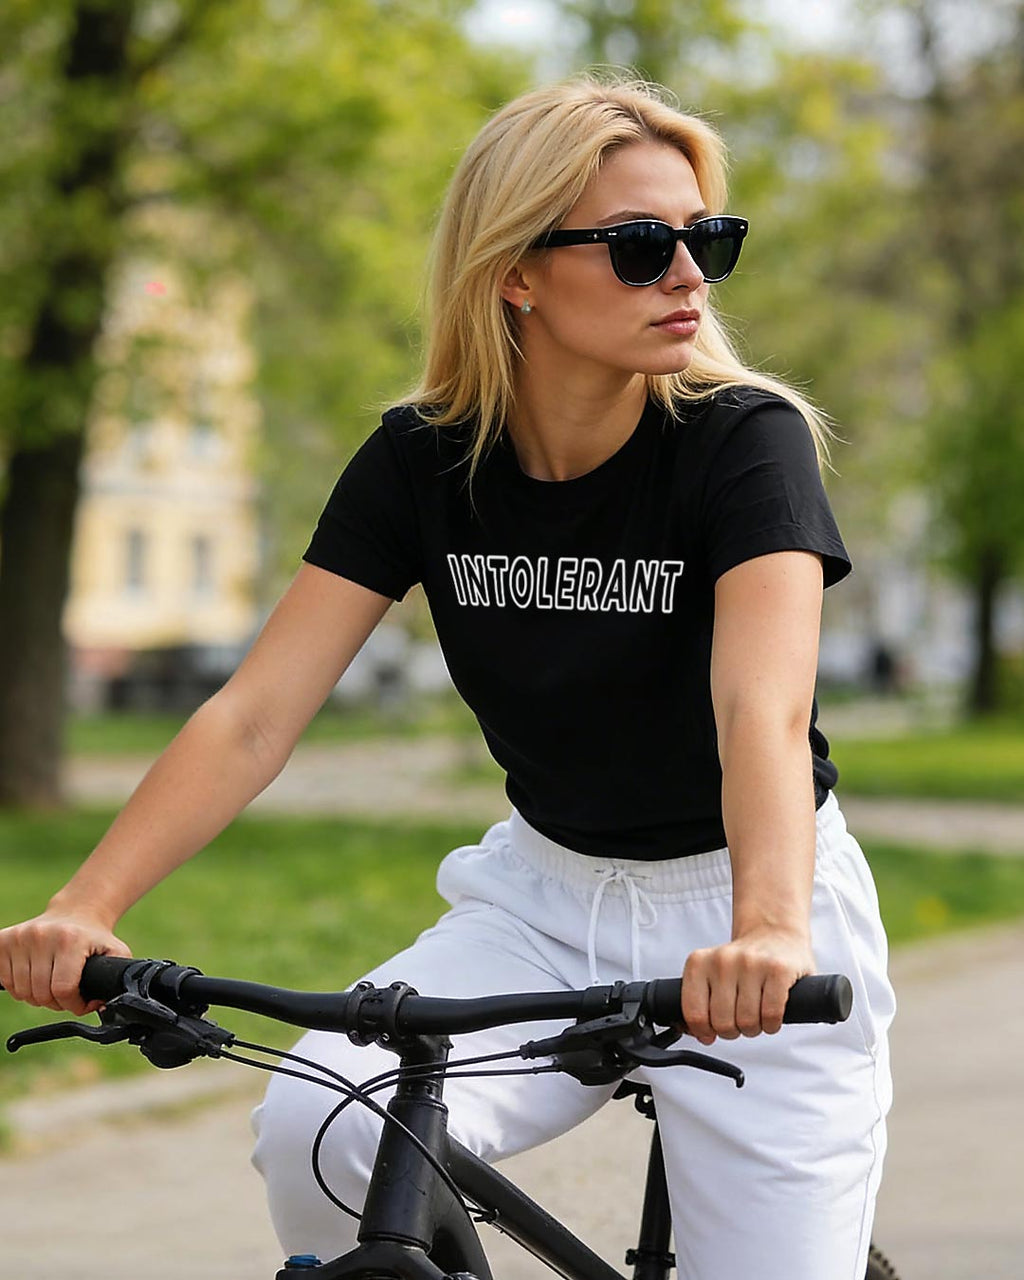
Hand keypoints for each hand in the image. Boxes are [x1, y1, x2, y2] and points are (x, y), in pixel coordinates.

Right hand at [0, 911, 131, 1015]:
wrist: (75, 912)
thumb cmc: (94, 938)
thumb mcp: (116, 952)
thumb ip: (119, 977)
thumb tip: (104, 1004)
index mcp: (70, 940)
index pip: (63, 989)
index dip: (73, 1004)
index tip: (81, 1002)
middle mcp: (41, 936)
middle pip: (40, 994)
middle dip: (55, 1002)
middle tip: (66, 991)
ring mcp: (20, 937)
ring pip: (20, 991)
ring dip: (36, 996)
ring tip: (51, 982)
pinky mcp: (3, 940)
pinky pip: (4, 980)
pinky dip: (18, 986)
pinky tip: (33, 975)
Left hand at [681, 927, 814, 1044]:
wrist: (775, 934)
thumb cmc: (742, 963)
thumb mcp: (711, 974)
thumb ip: (699, 1003)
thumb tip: (703, 1036)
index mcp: (699, 962)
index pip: (694, 1014)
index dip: (705, 1031)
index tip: (714, 1029)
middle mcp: (722, 960)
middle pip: (722, 1023)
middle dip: (733, 1031)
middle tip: (739, 1020)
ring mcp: (751, 963)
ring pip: (747, 1022)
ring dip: (753, 1028)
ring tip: (755, 1015)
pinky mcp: (778, 969)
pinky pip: (771, 1015)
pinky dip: (771, 1024)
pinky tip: (771, 1014)